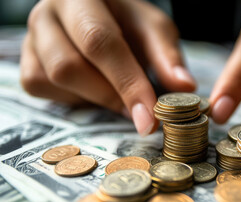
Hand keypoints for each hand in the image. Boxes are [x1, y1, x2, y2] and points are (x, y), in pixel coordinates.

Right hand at [20, 0, 195, 135]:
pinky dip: (74, 98)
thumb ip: (167, 56)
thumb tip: (185, 86)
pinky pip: (42, 90)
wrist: (99, 14)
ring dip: (95, 98)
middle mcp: (47, 14)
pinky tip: (94, 90)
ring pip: (54, 81)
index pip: (100, 42)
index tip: (149, 118)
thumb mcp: (152, 28)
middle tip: (142, 115)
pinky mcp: (26, 63)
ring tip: (121, 96)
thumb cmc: (126, 21)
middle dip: (111, 96)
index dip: (126, 83)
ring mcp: (31, 39)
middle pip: (69, 66)